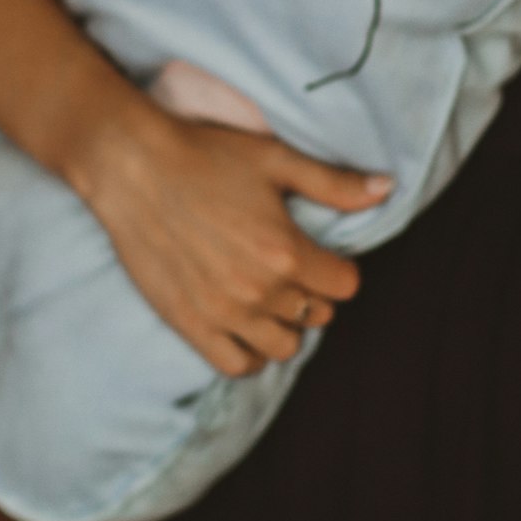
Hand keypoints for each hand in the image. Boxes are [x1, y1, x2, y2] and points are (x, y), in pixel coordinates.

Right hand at [85, 110, 390, 377]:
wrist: (132, 168)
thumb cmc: (206, 156)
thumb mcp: (277, 160)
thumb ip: (334, 184)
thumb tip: (388, 189)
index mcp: (286, 251)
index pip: (345, 285)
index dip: (338, 268)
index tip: (321, 253)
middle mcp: (259, 291)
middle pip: (317, 316)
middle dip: (312, 294)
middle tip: (290, 268)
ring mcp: (223, 313)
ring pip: (283, 347)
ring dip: (285, 326)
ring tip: (269, 296)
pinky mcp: (190, 324)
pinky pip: (237, 365)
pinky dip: (250, 352)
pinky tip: (246, 324)